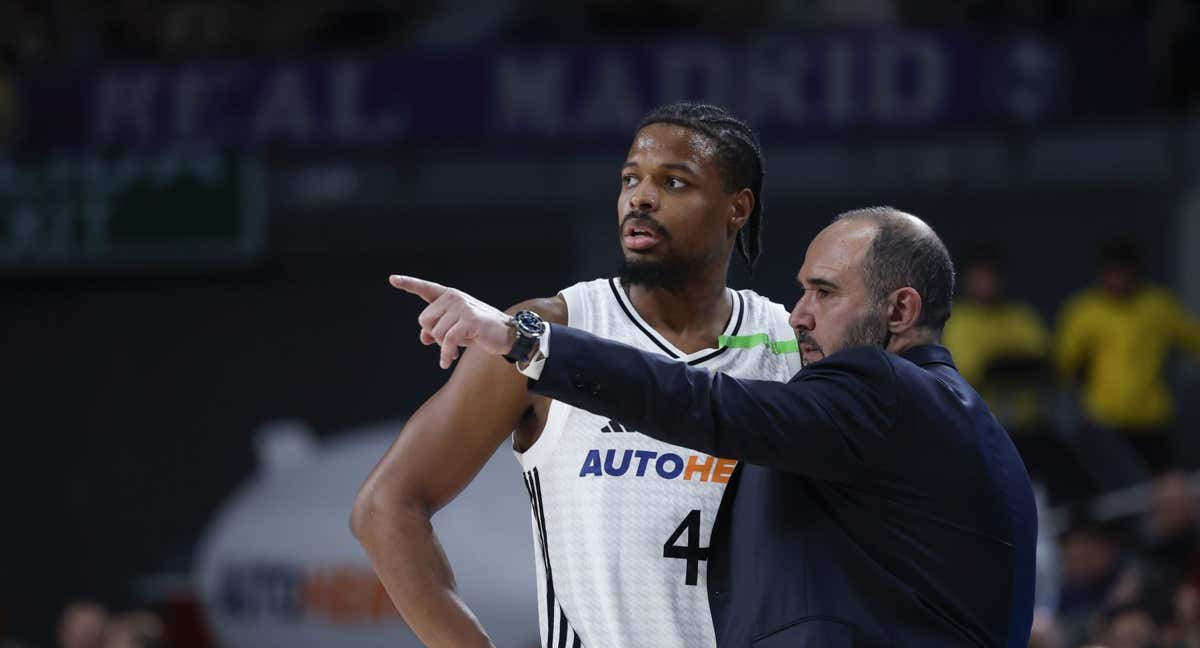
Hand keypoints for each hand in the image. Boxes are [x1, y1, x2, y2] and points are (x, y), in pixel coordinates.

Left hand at [389, 275, 515, 368]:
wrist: (507, 335)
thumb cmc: (479, 331)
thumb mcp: (454, 330)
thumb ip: (436, 329)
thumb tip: (423, 338)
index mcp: (449, 296)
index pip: (425, 288)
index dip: (408, 283)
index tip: (393, 279)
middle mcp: (454, 297)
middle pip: (424, 320)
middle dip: (433, 335)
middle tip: (448, 342)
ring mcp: (461, 308)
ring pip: (435, 333)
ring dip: (442, 347)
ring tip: (454, 349)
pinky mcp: (468, 321)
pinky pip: (447, 341)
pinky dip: (445, 354)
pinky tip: (447, 362)